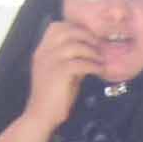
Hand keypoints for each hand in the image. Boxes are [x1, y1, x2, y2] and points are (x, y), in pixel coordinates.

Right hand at [0, 20, 109, 141]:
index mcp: (42, 50)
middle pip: (67, 31)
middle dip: (86, 36)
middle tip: (99, 46)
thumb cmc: (53, 96)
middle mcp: (44, 52)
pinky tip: (99, 71)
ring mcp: (50, 62)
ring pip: (75, 45)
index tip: (89, 37)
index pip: (56, 26)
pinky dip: (93, 65)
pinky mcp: (59, 73)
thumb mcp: (60, 72)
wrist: (41, 115)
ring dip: (92, 51)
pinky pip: (81, 63)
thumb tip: (91, 51)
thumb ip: (71, 59)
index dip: (75, 28)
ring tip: (100, 60)